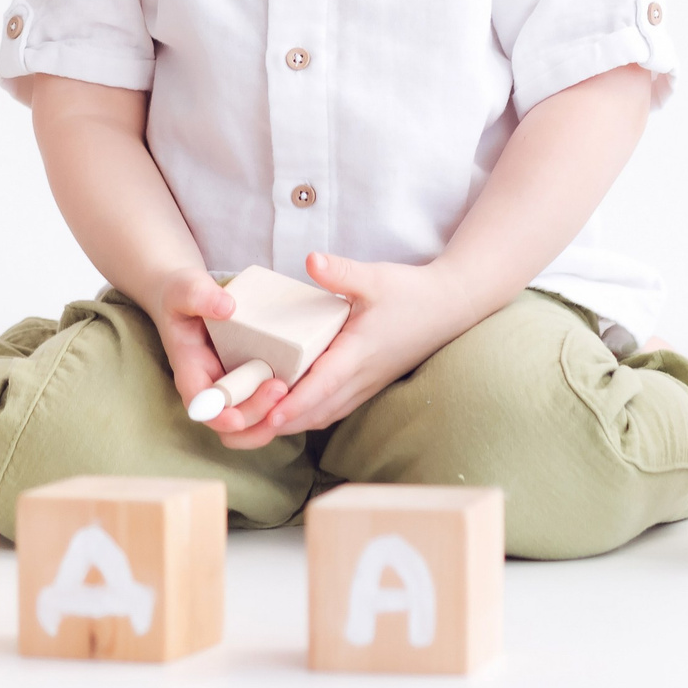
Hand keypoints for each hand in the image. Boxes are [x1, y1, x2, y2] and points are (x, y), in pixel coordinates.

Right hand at [145, 267, 301, 438]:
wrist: (189, 295)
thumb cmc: (182, 294)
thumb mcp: (184, 289)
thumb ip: (199, 295)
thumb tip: (227, 307)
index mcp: (190, 368)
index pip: (200, 404)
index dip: (218, 417)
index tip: (236, 418)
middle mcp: (211, 384)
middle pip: (229, 420)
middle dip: (254, 414)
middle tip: (279, 388)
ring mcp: (232, 384)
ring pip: (249, 421)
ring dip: (270, 417)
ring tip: (291, 392)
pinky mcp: (250, 378)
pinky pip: (265, 403)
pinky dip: (281, 404)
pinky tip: (301, 390)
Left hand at [211, 253, 482, 450]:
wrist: (449, 307)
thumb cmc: (411, 292)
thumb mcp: (375, 277)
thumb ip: (341, 272)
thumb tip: (312, 260)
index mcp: (358, 353)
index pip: (322, 386)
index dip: (294, 404)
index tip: (268, 416)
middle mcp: (360, 377)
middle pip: (314, 412)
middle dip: (277, 424)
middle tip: (238, 427)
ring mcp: (363, 385)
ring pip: (320, 415)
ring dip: (288, 424)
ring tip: (249, 425)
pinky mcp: (364, 385)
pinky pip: (329, 409)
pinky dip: (304, 415)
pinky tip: (280, 411)